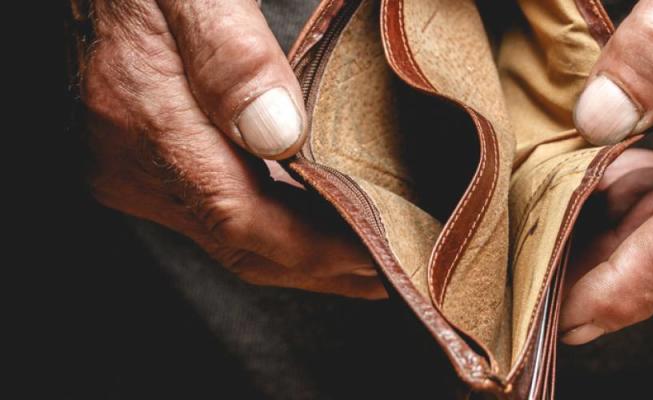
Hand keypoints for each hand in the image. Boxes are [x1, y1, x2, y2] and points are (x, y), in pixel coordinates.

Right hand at [81, 0, 384, 298]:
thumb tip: (279, 133)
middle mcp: (132, 162)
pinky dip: (272, 220)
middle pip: (240, 244)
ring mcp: (132, 166)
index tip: (376, 256)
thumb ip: (231, 54)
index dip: (314, 248)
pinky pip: (214, 209)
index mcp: (146, 121)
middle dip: (319, 267)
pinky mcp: (140, 158)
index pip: (240, 218)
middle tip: (390, 270)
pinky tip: (313, 213)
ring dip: (300, 249)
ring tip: (367, 252)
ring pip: (228, 235)